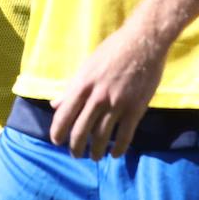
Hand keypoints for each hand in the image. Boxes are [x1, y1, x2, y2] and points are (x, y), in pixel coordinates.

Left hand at [49, 22, 166, 158]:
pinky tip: (115, 154)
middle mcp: (97, 97)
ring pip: (102, 136)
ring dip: (97, 151)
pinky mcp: (136, 108)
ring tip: (95, 157)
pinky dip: (118, 148)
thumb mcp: (86, 66)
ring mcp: (117, 104)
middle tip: (76, 155)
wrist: (143, 43)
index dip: (58, 131)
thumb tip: (54, 104)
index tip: (56, 141)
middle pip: (82, 130)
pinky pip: (125, 135)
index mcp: (82, 84)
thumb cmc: (112, 51)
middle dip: (76, 146)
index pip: (64, 114)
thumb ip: (71, 88)